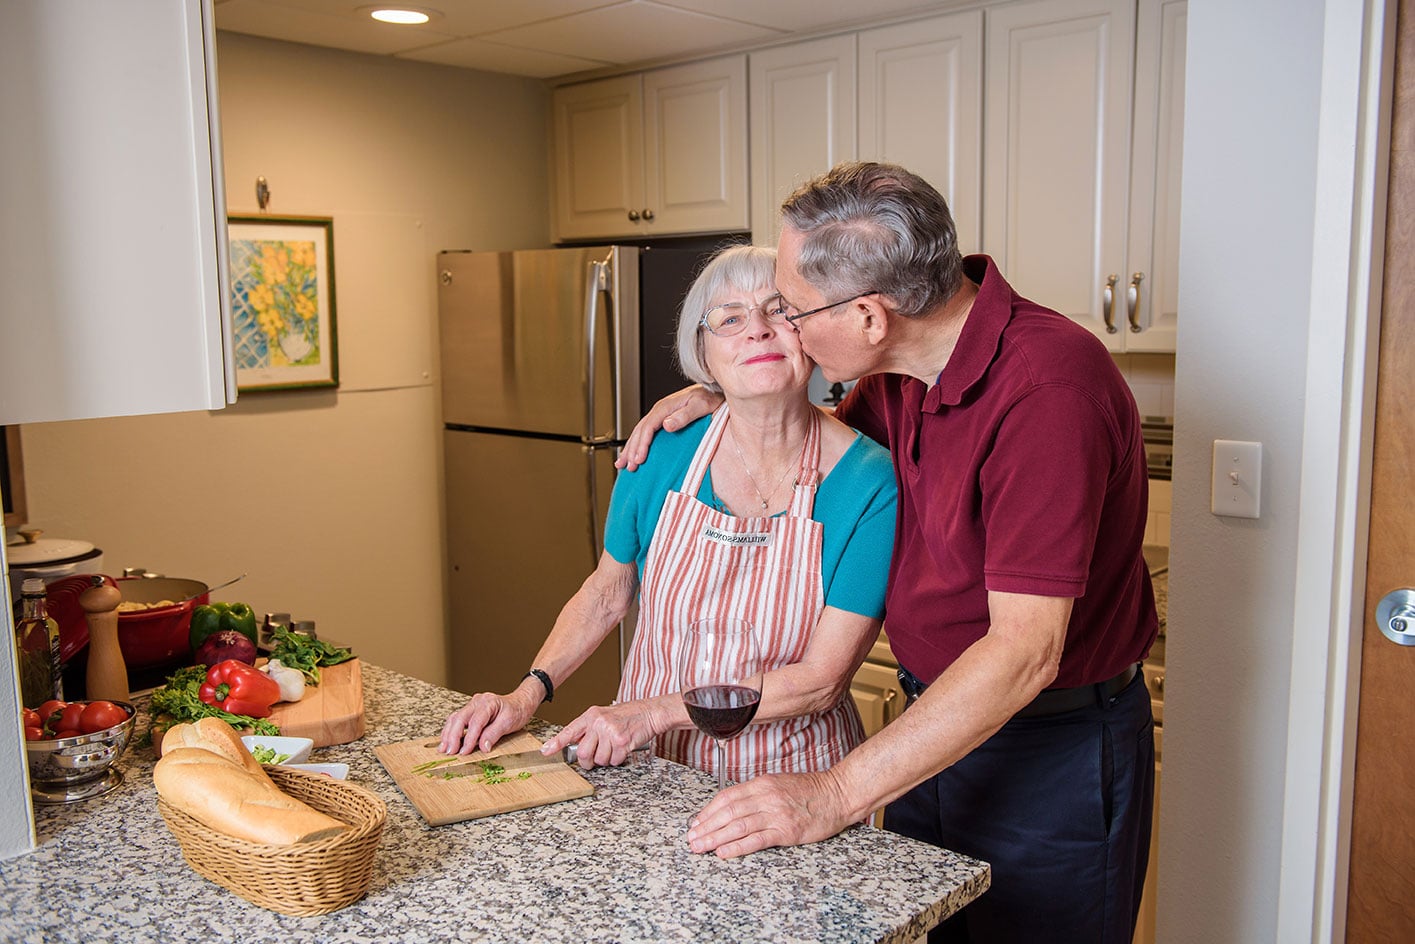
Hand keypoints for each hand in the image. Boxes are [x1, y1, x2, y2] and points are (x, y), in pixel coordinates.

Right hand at [439, 690, 534, 754]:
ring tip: (443, 749)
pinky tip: (446, 741)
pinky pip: (456, 719)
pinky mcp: (470, 710)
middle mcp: (477, 701)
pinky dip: (450, 731)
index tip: (464, 752)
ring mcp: (472, 705)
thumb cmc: (517, 711)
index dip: (469, 739)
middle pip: (460, 718)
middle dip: (453, 737)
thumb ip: (494, 734)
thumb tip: (482, 747)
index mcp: (488, 703)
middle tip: (450, 752)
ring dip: (448, 734)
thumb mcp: (509, 723)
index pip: (475, 722)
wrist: (520, 702)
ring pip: (455, 718)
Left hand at [543, 701, 659, 767]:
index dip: (556, 743)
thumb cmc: (628, 715)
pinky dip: (618, 759)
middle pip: (583, 753)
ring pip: (600, 760)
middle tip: (595, 758)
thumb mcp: (604, 716)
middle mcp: (598, 723)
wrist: (649, 712)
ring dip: (607, 759)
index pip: (569, 731)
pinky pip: (614, 761)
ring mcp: (610, 732)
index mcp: (591, 715)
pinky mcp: (621, 742)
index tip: (545, 751)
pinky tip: (623, 748)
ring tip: (615, 747)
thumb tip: (577, 746)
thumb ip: (590, 729)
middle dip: (588, 761)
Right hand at [616, 385, 722, 470]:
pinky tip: (633, 452)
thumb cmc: (709, 397)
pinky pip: (646, 432)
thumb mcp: (699, 406)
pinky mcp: (664, 419)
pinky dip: (637, 443)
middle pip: (639, 431)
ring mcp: (660, 415)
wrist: (714, 390)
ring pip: (639, 432)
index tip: (639, 459)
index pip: (647, 428)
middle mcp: (660, 410)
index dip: (642, 444)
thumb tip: (666, 425)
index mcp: (665, 407)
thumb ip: (683, 416)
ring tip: (622, 463)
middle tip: (628, 466)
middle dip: (632, 450)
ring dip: (630, 448)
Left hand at [684, 770, 852, 858]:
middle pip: (727, 812)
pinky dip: (737, 847)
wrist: (837, 794)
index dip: (707, 811)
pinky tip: (723, 852)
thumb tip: (732, 806)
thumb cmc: (810, 790)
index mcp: (761, 783)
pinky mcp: (786, 830)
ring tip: (700, 847)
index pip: (726, 797)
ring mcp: (776, 814)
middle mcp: (765, 796)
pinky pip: (756, 840)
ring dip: (715, 838)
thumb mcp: (778, 783)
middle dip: (706, 827)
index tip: (696, 823)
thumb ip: (756, 793)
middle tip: (691, 839)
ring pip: (737, 826)